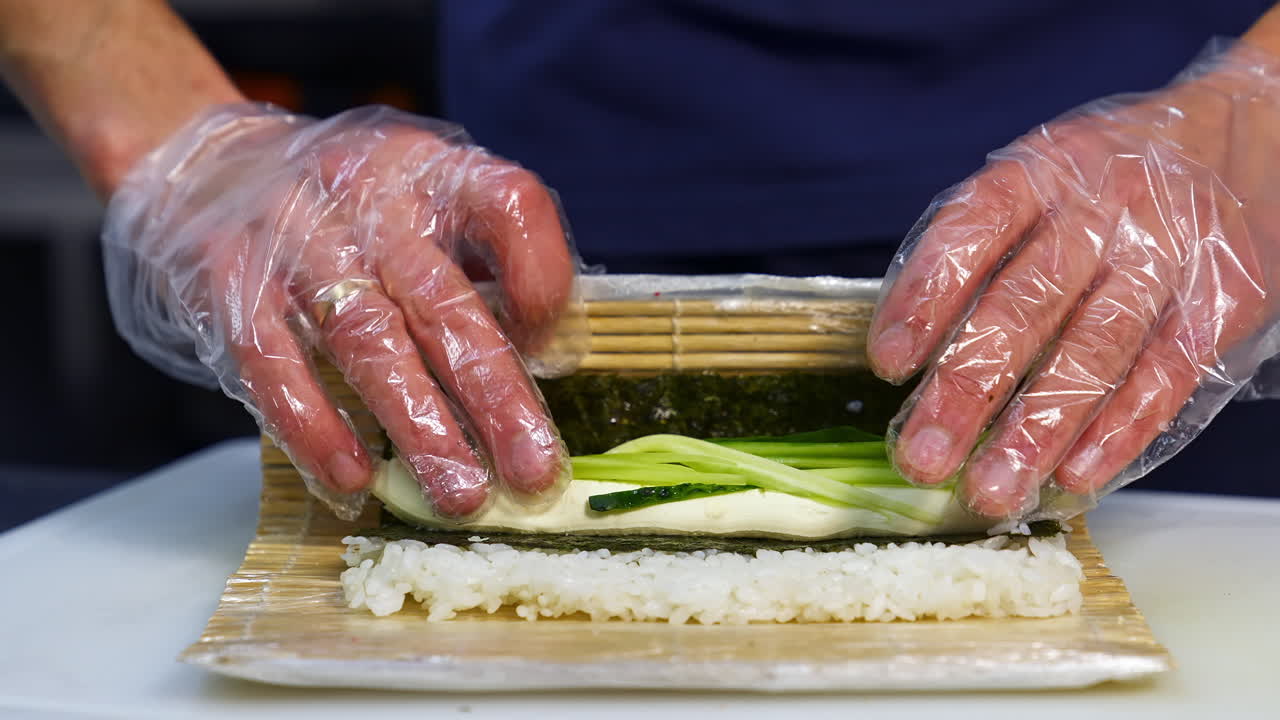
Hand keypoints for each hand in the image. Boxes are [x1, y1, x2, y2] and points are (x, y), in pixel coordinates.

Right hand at [103, 104, 579, 519]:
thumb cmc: (355, 212)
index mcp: (435, 170)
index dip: (540, 279)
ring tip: (459, 494)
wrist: (211, 167)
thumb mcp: (430, 205)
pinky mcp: (230, 279)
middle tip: (532, 471)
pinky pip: (273, 359)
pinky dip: (314, 425)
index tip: (551, 351)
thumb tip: (548, 359)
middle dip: (493, 394)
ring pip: (364, 337)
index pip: (508, 204)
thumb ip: (488, 267)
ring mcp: (293, 235)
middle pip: (441, 298)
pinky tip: (353, 478)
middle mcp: (368, 193)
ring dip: (417, 425)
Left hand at [868, 41, 1279, 518]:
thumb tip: (906, 340)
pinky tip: (1074, 474)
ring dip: (1037, 429)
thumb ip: (984, 246)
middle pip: (1026, 304)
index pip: (972, 232)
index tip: (888, 361)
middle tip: (924, 457)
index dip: (925, 297)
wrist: (1256, 133)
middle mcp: (1102, 210)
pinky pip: (1165, 374)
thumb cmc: (1114, 175)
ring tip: (991, 489)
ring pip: (1095, 351)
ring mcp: (1167, 255)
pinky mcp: (1222, 300)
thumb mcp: (1044, 175)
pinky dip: (1118, 429)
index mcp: (1042, 172)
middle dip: (967, 389)